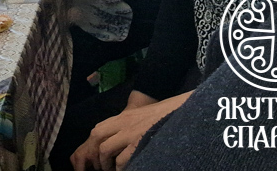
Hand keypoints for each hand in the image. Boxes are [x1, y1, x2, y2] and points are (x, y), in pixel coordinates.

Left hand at [71, 92, 190, 170]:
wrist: (182, 110)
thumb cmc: (164, 117)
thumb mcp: (141, 118)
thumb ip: (127, 126)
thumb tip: (118, 145)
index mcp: (123, 117)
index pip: (98, 129)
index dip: (94, 145)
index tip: (98, 158)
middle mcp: (124, 123)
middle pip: (97, 136)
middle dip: (96, 154)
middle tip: (103, 167)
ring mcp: (131, 133)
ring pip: (105, 149)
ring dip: (106, 163)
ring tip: (114, 170)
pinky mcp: (140, 143)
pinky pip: (122, 159)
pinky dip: (121, 168)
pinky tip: (128, 169)